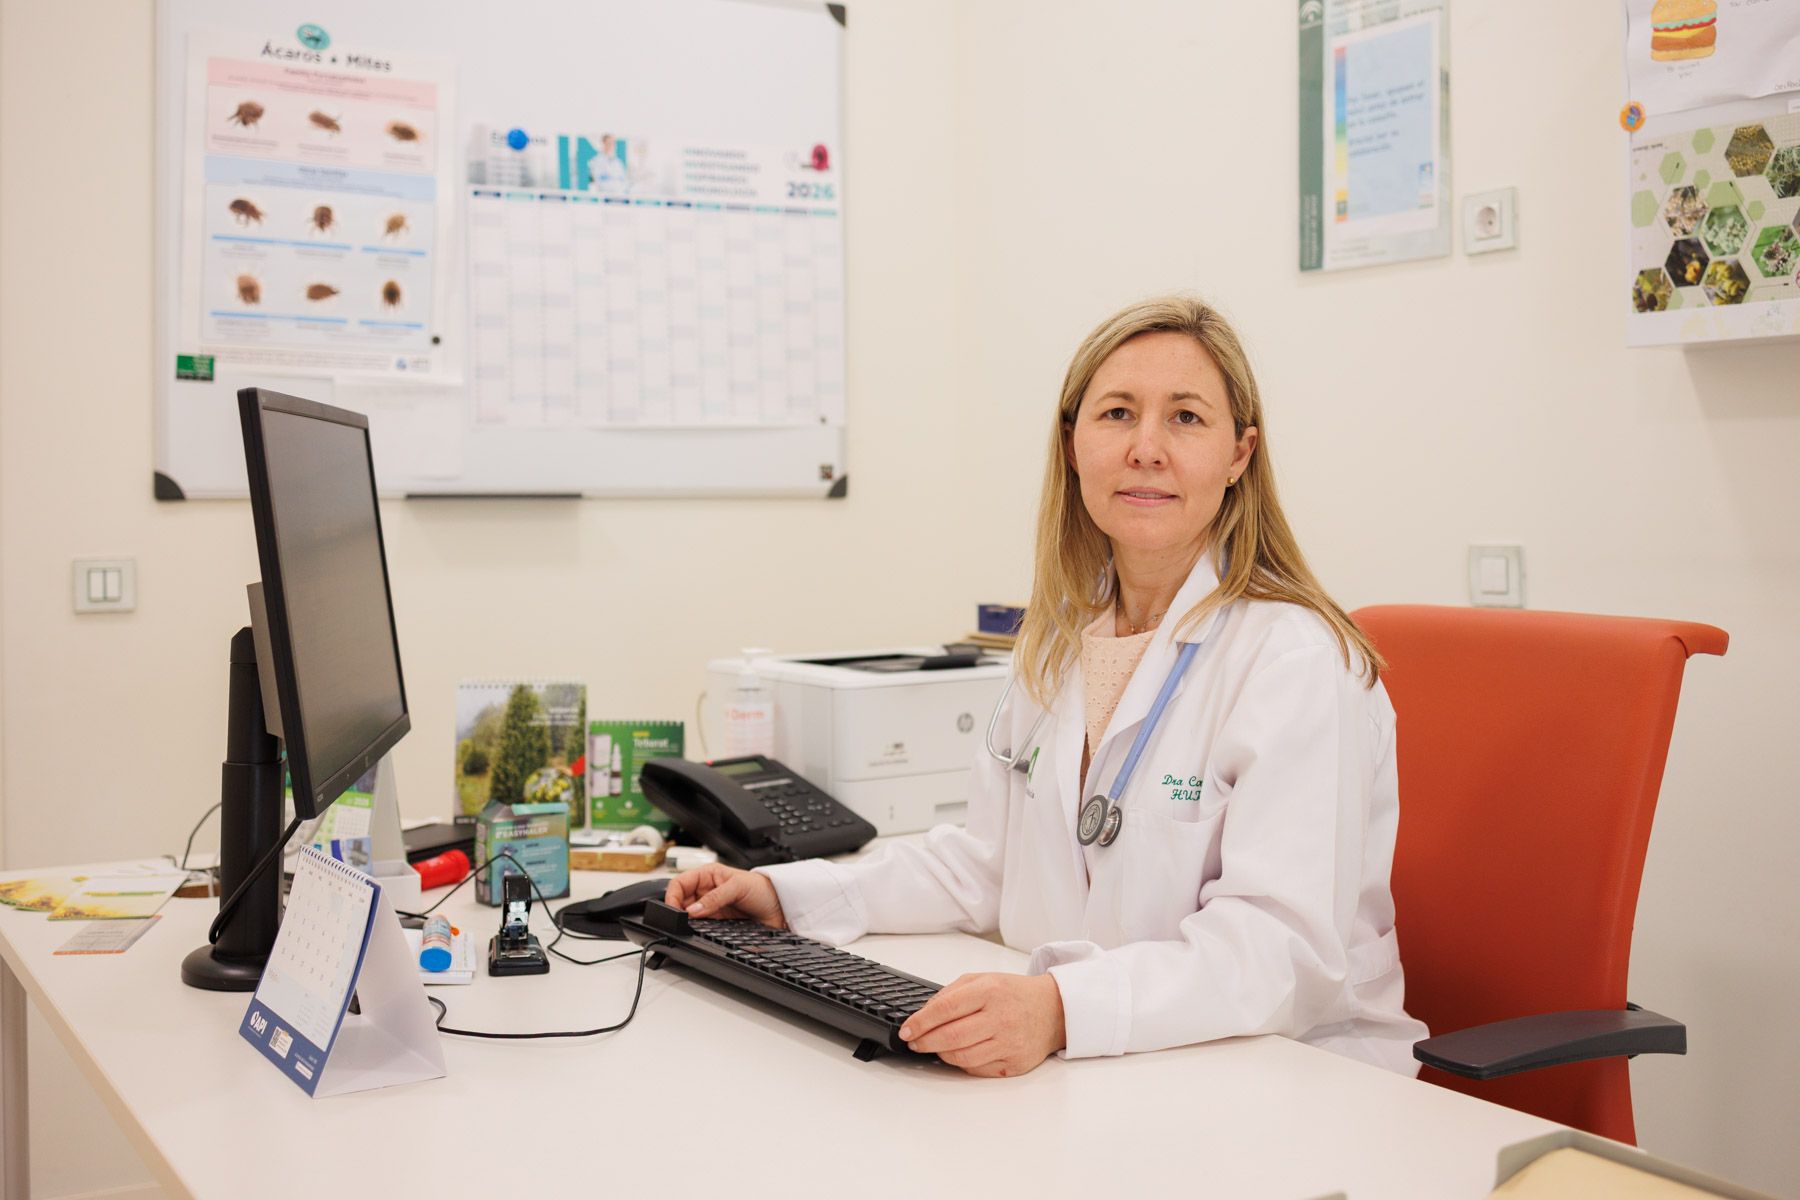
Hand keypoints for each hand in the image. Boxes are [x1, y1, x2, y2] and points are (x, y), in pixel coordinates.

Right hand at [663, 863, 786, 927]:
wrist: (780, 908)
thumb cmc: (762, 888)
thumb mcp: (738, 887)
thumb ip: (715, 897)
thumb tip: (694, 910)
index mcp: (707, 875)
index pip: (680, 883)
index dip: (673, 896)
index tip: (674, 910)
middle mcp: (706, 891)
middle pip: (680, 901)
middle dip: (679, 911)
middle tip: (684, 920)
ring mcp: (711, 908)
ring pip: (689, 916)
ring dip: (689, 922)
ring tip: (694, 925)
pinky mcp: (717, 923)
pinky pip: (700, 927)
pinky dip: (698, 930)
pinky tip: (701, 931)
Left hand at [900, 972, 1065, 1076]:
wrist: (1054, 1010)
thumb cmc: (1015, 994)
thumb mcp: (984, 979)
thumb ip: (953, 992)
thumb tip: (925, 1013)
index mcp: (990, 991)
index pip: (945, 1009)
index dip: (921, 1022)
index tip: (907, 1029)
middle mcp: (1001, 1018)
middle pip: (951, 1036)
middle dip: (925, 1041)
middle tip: (914, 1042)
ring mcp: (1009, 1043)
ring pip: (962, 1057)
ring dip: (941, 1054)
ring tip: (934, 1047)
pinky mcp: (1014, 1064)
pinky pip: (978, 1069)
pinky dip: (962, 1064)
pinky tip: (958, 1054)